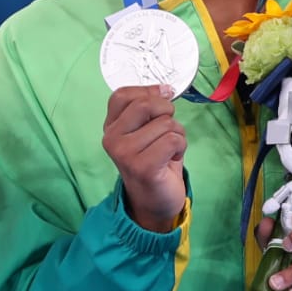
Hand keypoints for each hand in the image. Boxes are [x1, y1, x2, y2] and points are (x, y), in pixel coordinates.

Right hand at [103, 85, 186, 232]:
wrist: (154, 201)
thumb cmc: (154, 162)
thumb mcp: (147, 131)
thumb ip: (149, 109)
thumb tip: (165, 89)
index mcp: (111, 127)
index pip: (122, 95)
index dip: (148, 92)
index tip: (163, 99)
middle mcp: (111, 139)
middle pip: (145, 105)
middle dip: (167, 112)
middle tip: (167, 130)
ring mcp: (124, 153)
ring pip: (166, 124)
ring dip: (177, 135)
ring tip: (168, 150)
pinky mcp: (141, 166)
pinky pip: (173, 140)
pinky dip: (180, 147)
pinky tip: (171, 159)